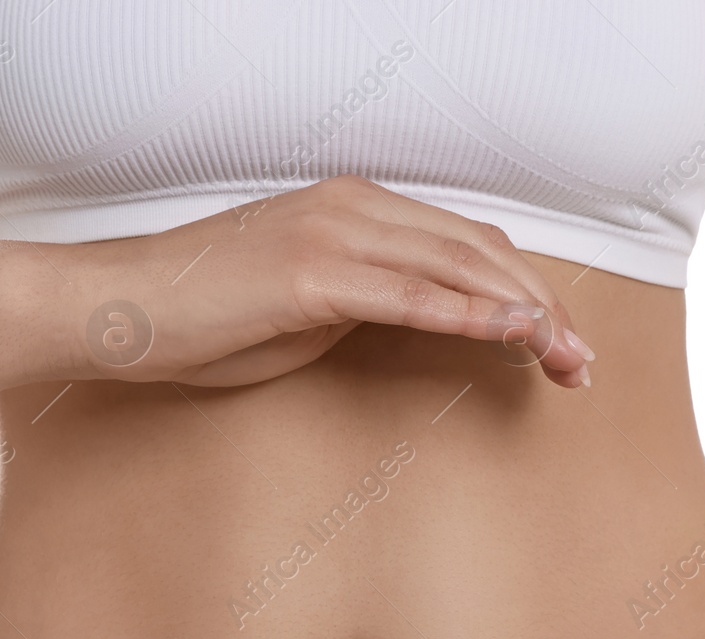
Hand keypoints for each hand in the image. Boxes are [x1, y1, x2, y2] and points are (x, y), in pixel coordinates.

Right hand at [69, 174, 594, 388]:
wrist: (123, 310)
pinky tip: (512, 334)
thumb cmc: (204, 318)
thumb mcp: (304, 310)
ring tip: (564, 360)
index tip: (558, 343)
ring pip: (457, 267)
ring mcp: (332, 234)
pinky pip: (407, 295)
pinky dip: (467, 313)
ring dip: (522, 315)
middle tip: (582, 365)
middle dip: (542, 306)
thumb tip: (416, 317)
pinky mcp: (311, 274)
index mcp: (355, 209)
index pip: (466, 244)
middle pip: (479, 251)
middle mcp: (353, 207)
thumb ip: (365, 303)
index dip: (523, 289)